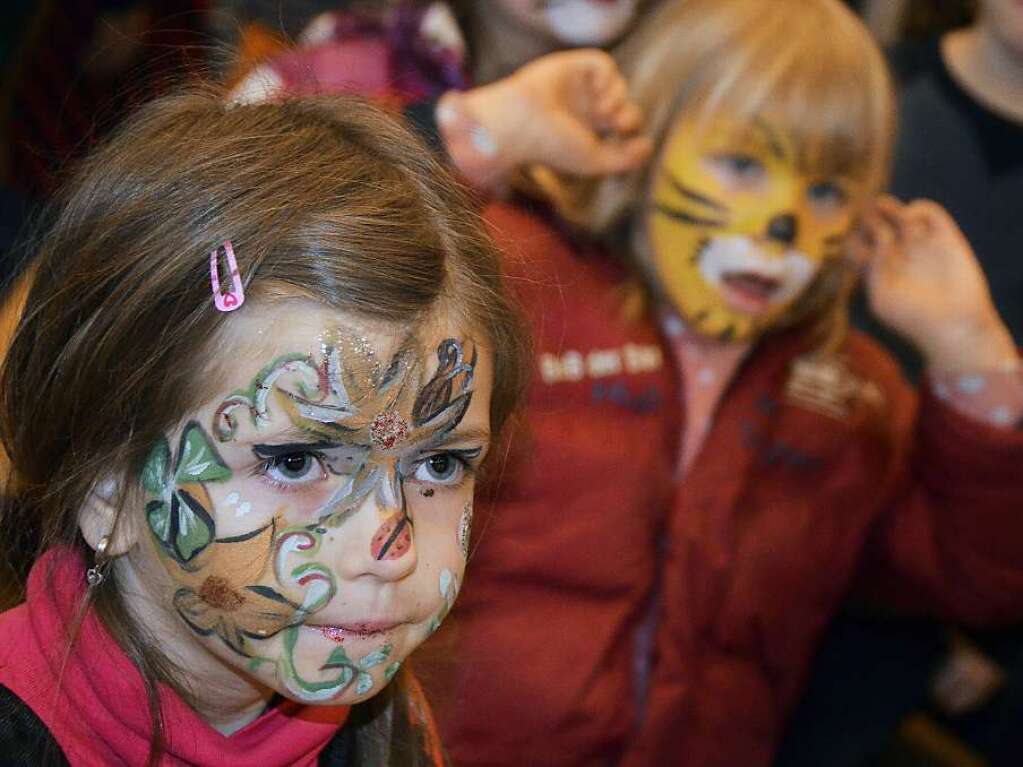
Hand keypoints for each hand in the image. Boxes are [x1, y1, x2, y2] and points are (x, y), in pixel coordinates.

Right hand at [437, 49, 651, 187]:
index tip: (621, 137)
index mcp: (586, 130)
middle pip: (623, 104)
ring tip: (604, 112)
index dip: (630, 129)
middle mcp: (582, 107)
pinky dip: (607, 78)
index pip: (621, 124)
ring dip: (618, 98)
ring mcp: (576, 86)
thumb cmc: (551, 147)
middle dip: (629, 115)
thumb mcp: (593, 161)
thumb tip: (648, 147)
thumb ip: (624, 159)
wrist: (520, 125)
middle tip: (619, 124)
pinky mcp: (570, 66)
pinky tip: (597, 93)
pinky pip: (602, 64)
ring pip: (616, 83)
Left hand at [849, 196, 1016, 372]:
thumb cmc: (913, 319)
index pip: (855, 245)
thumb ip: (872, 268)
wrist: (954, 325)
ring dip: (887, 205)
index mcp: (877, 270)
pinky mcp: (945, 238)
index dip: (850, 238)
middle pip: (874, 225)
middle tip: (862, 214)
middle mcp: (897, 255)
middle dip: (865, 217)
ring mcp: (920, 245)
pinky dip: (917, 208)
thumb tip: (880, 240)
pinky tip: (908, 217)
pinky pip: (929, 213)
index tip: (852, 240)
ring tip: (879, 204)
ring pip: (899, 214)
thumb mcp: (881, 298)